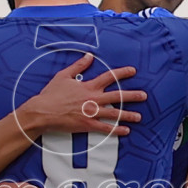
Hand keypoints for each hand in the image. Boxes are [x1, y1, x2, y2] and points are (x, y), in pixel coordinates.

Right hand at [18, 53, 144, 136]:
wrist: (43, 112)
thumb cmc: (51, 94)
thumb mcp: (64, 75)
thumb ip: (78, 66)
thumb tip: (89, 56)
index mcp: (88, 86)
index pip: (109, 77)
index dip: (122, 73)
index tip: (133, 71)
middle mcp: (93, 98)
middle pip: (118, 96)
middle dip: (133, 95)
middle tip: (144, 96)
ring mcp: (92, 113)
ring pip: (115, 114)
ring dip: (128, 115)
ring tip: (139, 117)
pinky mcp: (88, 125)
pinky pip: (106, 128)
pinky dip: (116, 130)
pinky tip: (125, 131)